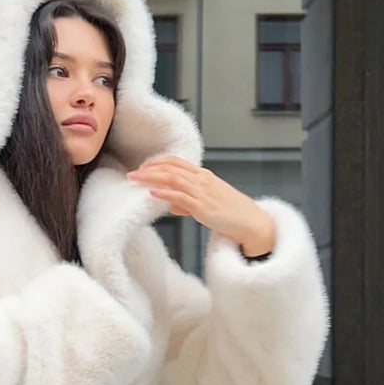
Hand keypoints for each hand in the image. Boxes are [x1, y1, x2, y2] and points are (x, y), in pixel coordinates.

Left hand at [127, 157, 274, 256]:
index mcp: (204, 176)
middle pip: (171, 168)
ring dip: (151, 177)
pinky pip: (180, 197)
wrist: (251, 222)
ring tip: (136, 179)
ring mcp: (203, 193)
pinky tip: (152, 192)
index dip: (158, 162)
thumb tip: (171, 206)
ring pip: (173, 179)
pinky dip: (165, 193)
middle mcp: (203, 180)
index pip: (177, 162)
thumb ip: (188, 203)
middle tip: (132, 173)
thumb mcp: (208, 204)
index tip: (143, 166)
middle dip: (149, 169)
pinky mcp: (203, 207)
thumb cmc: (231, 213)